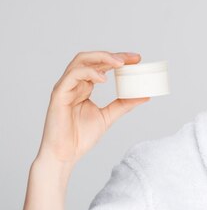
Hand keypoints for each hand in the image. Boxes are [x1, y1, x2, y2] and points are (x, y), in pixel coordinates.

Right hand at [35, 51, 150, 166]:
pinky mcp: (59, 94)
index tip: (137, 59)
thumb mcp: (109, 116)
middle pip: (91, 58)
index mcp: (84, 86)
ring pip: (80, 61)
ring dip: (101, 58)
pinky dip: (89, 72)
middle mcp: (74, 83)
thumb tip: (145, 95)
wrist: (65, 154)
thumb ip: (124, 104)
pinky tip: (103, 78)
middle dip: (112, 55)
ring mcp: (65, 87)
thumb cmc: (80, 137)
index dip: (118, 59)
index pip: (101, 65)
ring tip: (119, 63)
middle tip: (131, 58)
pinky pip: (73, 75)